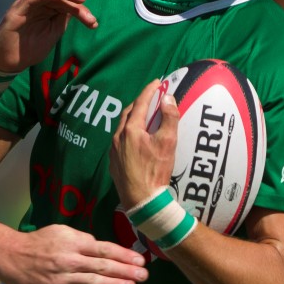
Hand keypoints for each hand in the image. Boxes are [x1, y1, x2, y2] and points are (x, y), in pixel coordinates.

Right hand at [0, 0, 97, 73]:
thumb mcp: (54, 31)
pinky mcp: (17, 10)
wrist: (9, 62)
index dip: (81, 11)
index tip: (93, 23)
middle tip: (90, 17)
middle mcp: (38, 2)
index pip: (67, 3)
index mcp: (47, 7)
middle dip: (77, 5)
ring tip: (79, 0)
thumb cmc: (30, 47)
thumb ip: (67, 15)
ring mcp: (27, 4)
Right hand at [1, 223, 147, 283]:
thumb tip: (103, 248)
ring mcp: (62, 279)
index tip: (140, 260)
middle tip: (144, 275)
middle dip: (126, 271)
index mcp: (72, 242)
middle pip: (102, 266)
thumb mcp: (60, 231)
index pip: (104, 249)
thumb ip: (82, 239)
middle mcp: (69, 260)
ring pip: (93, 282)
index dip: (124, 255)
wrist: (9, 256)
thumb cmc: (38, 243)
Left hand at [109, 79, 179, 208]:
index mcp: (131, 130)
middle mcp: (118, 137)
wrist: (142, 200)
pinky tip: (137, 140)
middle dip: (140, 103)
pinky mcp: (113, 162)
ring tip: (145, 118)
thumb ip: (169, 118)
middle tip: (152, 99)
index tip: (158, 83)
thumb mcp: (168, 143)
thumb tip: (168, 98)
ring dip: (133, 119)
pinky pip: (120, 141)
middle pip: (128, 113)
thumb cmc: (155, 171)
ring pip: (122, 127)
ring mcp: (113, 150)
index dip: (150, 91)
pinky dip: (129, 133)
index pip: (140, 103)